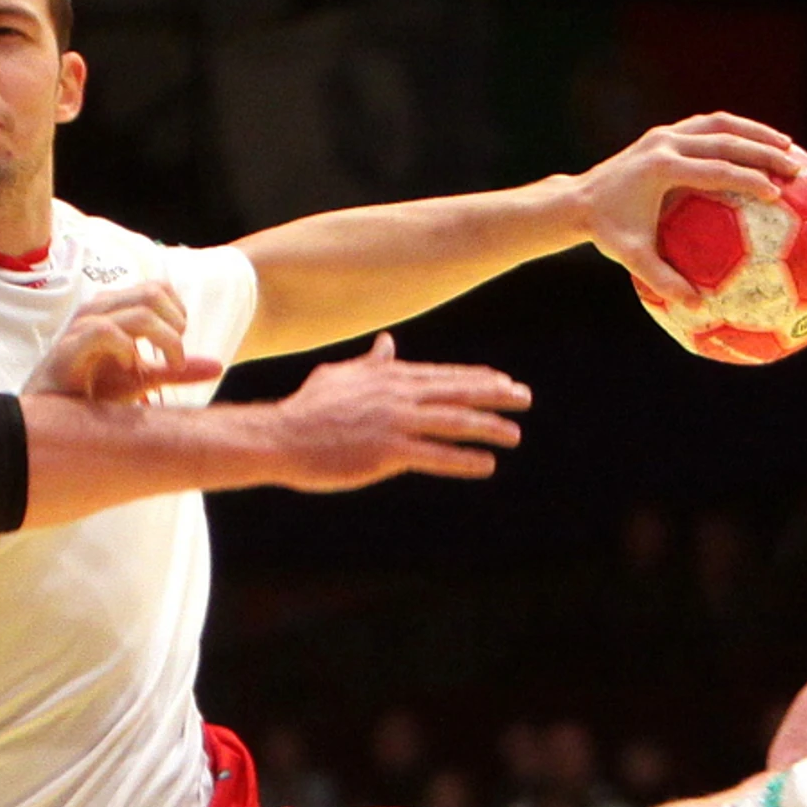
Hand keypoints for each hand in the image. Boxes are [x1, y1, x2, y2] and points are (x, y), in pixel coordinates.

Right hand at [30, 280, 222, 401]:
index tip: (181, 345)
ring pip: (135, 311)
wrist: (50, 420)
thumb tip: (218, 366)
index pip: (157, 287)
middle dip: (175, 327)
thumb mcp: (141, 380)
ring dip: (162, 339)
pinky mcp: (67, 350)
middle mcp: (98, 311)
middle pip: (152, 292)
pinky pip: (102, 331)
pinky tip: (130, 369)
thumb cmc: (92, 395)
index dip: (179, 312)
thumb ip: (175, 371)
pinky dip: (125, 348)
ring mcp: (80, 328)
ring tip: (163, 367)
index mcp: (115, 311)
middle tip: (175, 360)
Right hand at [251, 332, 529, 491]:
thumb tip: (388, 342)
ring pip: (452, 421)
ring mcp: (394, 422)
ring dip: (487, 426)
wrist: (281, 437)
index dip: (477, 378)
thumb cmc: (308, 409)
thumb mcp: (341, 376)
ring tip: (514, 434)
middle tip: (525, 397)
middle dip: (495, 393)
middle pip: (456, 392)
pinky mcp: (387, 451)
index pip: (443, 375)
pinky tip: (487, 464)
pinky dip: (463, 459)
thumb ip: (371, 364)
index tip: (504, 381)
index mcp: (389, 377)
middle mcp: (397, 395)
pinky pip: (434, 455)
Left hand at [572, 113, 806, 302]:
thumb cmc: (608, 232)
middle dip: (764, 152)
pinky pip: (708, 126)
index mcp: (661, 169)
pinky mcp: (666, 133)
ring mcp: (665, 133)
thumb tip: (698, 310)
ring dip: (756, 132)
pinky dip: (736, 131)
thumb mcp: (634, 258)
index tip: (777, 195)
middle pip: (725, 139)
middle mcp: (664, 143)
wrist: (579, 200)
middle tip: (797, 169)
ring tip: (788, 147)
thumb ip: (666, 282)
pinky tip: (759, 145)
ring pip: (719, 123)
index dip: (748, 180)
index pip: (716, 171)